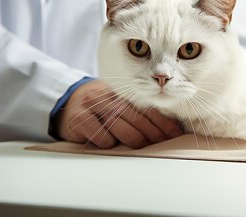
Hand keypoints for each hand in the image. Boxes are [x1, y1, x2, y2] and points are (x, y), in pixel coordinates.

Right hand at [55, 79, 182, 148]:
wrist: (70, 101)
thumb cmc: (103, 109)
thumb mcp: (120, 106)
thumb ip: (139, 114)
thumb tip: (169, 132)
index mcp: (124, 96)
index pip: (148, 110)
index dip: (163, 124)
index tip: (175, 136)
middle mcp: (110, 99)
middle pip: (136, 119)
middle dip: (152, 134)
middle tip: (162, 147)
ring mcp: (94, 107)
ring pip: (119, 126)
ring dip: (131, 139)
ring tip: (139, 148)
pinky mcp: (80, 118)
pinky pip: (98, 134)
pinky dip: (106, 141)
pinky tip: (108, 143)